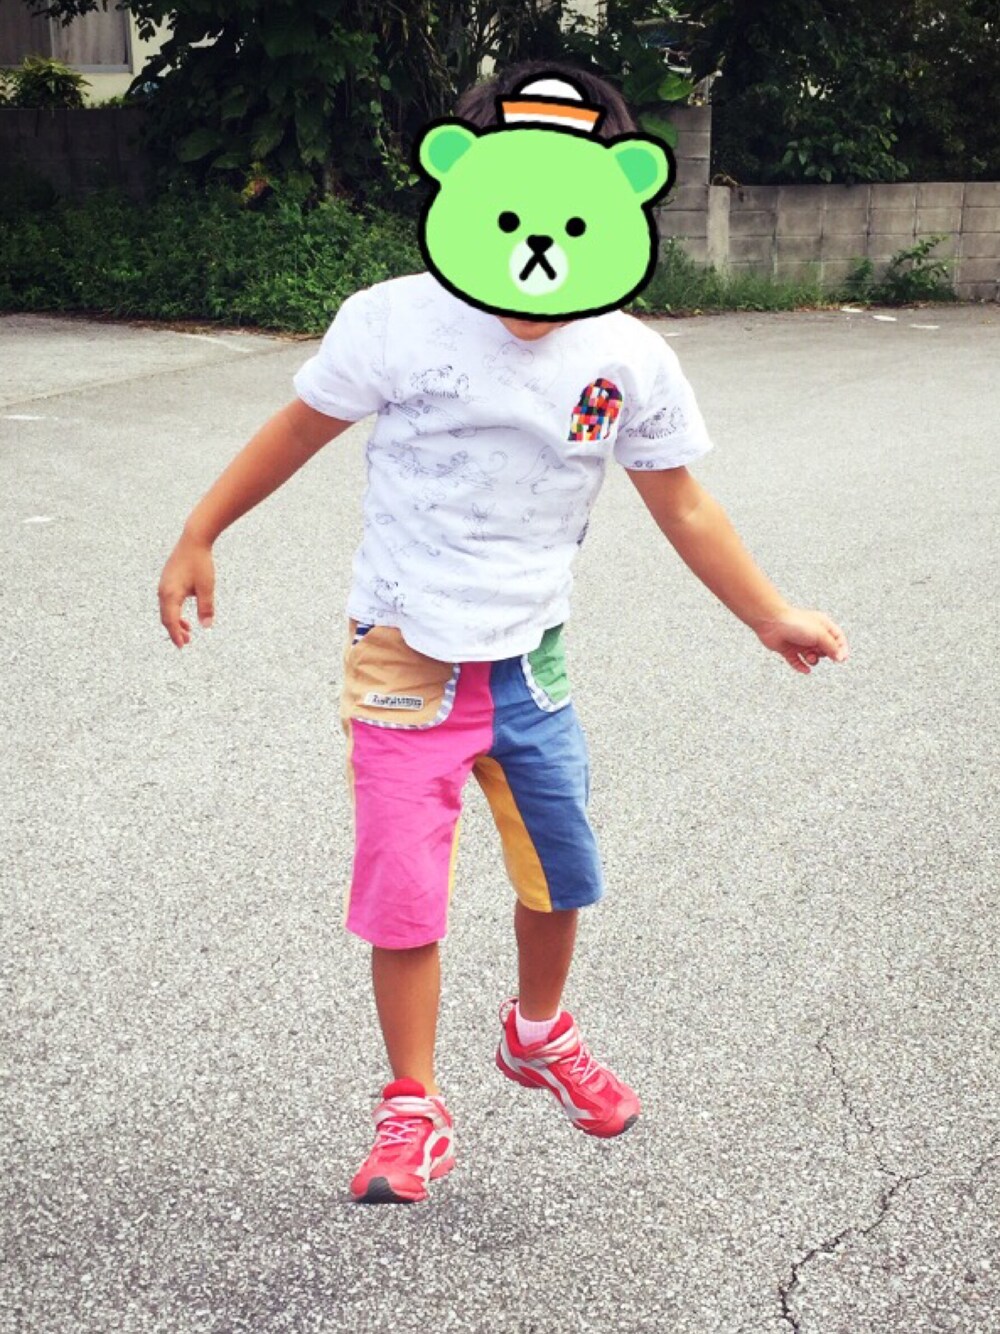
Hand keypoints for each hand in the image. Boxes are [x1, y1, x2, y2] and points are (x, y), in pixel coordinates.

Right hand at [158, 532, 215, 648]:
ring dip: (175, 622)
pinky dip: (174, 612)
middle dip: (175, 631)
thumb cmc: (200, 563)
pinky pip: (168, 602)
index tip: (182, 646)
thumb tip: (206, 625)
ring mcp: (163, 586)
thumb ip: (206, 607)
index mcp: (170, 594)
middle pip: (166, 618)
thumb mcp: (206, 587)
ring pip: (166, 610)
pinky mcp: (167, 581)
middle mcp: (163, 591)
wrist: (193, 540)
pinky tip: (184, 616)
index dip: (175, 635)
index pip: (170, 621)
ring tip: (188, 632)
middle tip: (186, 642)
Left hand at [754, 608, 848, 674]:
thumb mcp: (819, 634)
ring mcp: (799, 642)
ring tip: (809, 657)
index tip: (841, 659)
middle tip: (819, 653)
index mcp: (822, 625)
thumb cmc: (796, 623)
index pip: (838, 638)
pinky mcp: (788, 649)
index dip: (841, 649)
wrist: (771, 622)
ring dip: (812, 660)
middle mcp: (812, 633)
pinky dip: (801, 667)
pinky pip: (797, 662)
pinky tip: (806, 670)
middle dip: (824, 654)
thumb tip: (840, 658)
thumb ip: (831, 646)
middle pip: (825, 649)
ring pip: (811, 656)